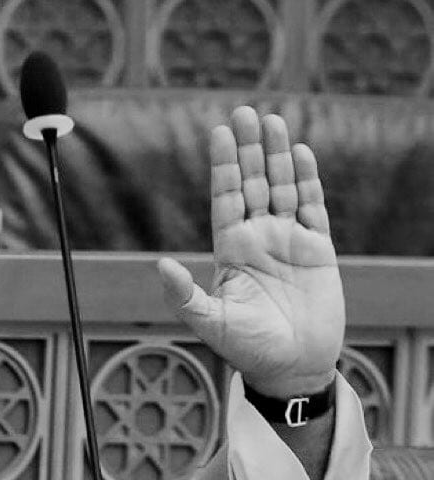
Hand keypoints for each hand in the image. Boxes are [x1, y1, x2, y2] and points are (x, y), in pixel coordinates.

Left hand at [157, 106, 343, 397]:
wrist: (292, 367)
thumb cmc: (247, 349)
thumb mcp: (210, 322)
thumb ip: (184, 294)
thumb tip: (161, 264)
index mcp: (230, 249)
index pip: (225, 197)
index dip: (223, 165)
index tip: (218, 132)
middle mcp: (258, 238)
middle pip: (252, 182)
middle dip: (248, 149)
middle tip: (244, 112)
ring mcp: (289, 240)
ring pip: (282, 187)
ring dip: (278, 156)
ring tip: (272, 121)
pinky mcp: (319, 250)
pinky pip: (313, 207)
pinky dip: (308, 180)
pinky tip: (301, 153)